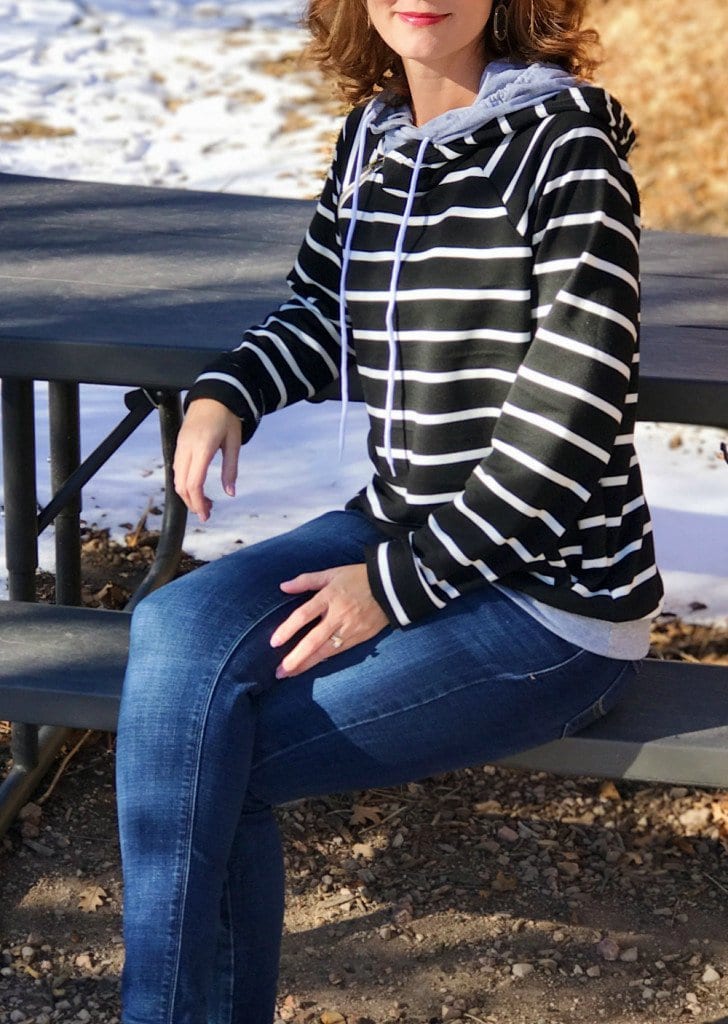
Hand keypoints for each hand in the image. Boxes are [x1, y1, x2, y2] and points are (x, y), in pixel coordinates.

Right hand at [173, 398, 241, 521]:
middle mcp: (187, 447)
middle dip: (192, 503)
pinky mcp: (178, 443)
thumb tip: (230, 492)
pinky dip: (184, 482)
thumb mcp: (234, 443)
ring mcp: (180, 445)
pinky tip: (196, 487)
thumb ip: (231, 469)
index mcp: (203, 447)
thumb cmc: (227, 417)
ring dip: (187, 494)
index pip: (194, 482)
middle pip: (181, 484)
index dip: (198, 502)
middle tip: (206, 513)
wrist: (214, 394)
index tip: (206, 514)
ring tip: (204, 502)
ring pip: (177, 478)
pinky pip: (177, 468)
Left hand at [270, 564, 388, 677]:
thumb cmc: (358, 577)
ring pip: (325, 651)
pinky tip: (311, 666)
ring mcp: (350, 629)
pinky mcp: (360, 638)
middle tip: (279, 672)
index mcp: (329, 597)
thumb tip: (283, 586)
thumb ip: (306, 580)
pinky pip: (338, 651)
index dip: (288, 629)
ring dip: (307, 664)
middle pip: (313, 640)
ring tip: (289, 674)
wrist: (392, 587)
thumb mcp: (332, 573)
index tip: (273, 643)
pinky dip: (324, 659)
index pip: (304, 615)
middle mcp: (338, 616)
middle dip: (296, 658)